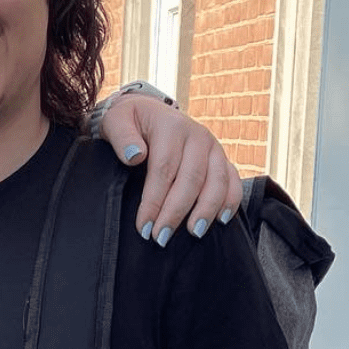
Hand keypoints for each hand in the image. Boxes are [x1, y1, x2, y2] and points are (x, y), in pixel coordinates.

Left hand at [97, 93, 241, 244]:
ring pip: (216, 181)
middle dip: (177, 212)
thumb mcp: (115, 121)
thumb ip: (122, 136)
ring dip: (206, 210)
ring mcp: (213, 147)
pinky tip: (221, 220)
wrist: (149, 111)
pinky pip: (232, 180)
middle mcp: (197, 136)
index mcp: (171, 127)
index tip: (144, 226)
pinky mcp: (221, 158)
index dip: (155, 200)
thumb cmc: (129, 121)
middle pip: (191, 179)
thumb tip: (134, 156)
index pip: (164, 169)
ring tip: (194, 233)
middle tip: (162, 237)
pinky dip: (230, 200)